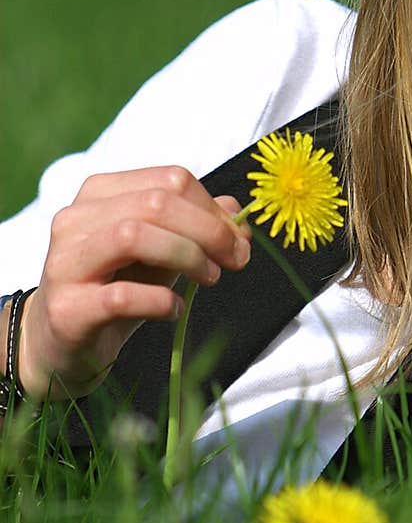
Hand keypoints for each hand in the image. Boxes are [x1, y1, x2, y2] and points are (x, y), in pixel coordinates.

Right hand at [17, 166, 251, 399]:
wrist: (61, 342)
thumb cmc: (115, 288)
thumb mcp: (161, 252)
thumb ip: (195, 227)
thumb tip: (236, 212)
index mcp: (100, 194)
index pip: (168, 180)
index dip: (213, 208)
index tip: (238, 240)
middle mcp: (76, 219)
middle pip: (156, 203)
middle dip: (209, 231)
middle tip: (235, 260)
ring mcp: (66, 262)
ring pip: (133, 236)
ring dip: (186, 256)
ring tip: (208, 279)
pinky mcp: (67, 308)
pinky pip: (122, 296)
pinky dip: (160, 301)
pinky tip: (173, 309)